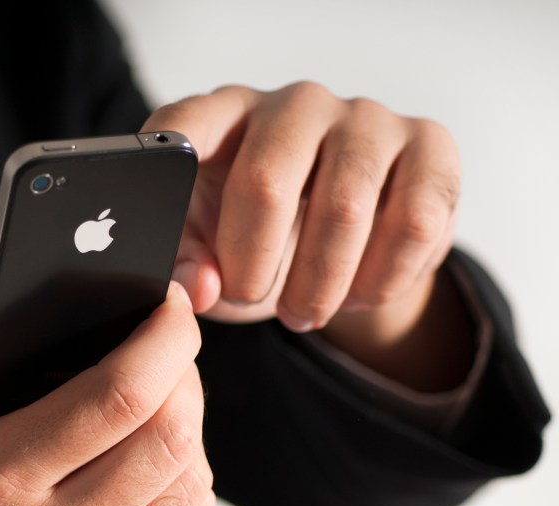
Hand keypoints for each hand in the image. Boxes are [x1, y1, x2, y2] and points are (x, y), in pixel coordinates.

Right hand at [0, 285, 213, 505]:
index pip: (116, 398)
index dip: (161, 340)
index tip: (169, 305)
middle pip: (169, 440)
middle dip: (184, 375)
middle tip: (166, 344)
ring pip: (189, 486)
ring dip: (188, 427)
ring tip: (156, 398)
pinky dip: (184, 479)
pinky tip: (149, 455)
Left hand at [149, 81, 459, 331]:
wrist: (343, 253)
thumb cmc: (257, 240)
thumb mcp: (206, 254)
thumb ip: (182, 265)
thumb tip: (198, 287)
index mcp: (222, 117)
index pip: (184, 124)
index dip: (171, 163)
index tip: (162, 205)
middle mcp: (293, 105)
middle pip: (265, 181)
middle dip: (252, 264)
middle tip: (247, 298)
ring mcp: (365, 119)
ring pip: (345, 208)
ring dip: (318, 285)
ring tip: (302, 312)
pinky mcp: (429, 146)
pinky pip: (416, 222)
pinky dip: (381, 281)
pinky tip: (357, 295)